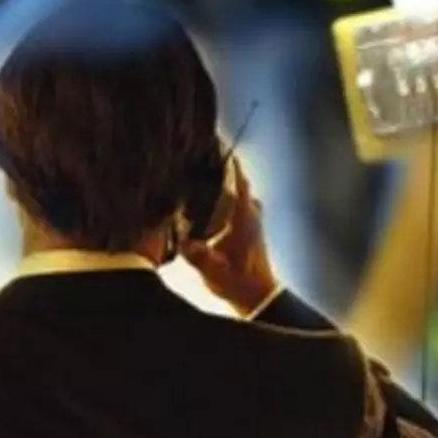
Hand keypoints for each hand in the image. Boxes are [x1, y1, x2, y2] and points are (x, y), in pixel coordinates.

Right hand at [178, 158, 279, 316]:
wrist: (258, 296)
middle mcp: (251, 211)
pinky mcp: (250, 225)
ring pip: (235, 190)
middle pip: (234, 179)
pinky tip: (203, 199)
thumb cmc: (238, 282)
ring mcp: (253, 217)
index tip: (213, 141)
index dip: (226, 158)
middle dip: (216, 167)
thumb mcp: (211, 269)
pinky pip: (235, 201)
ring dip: (219, 182)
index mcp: (244, 215)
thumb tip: (178, 236)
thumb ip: (195, 252)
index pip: (236, 177)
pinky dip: (222, 196)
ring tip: (196, 173)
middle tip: (194, 156)